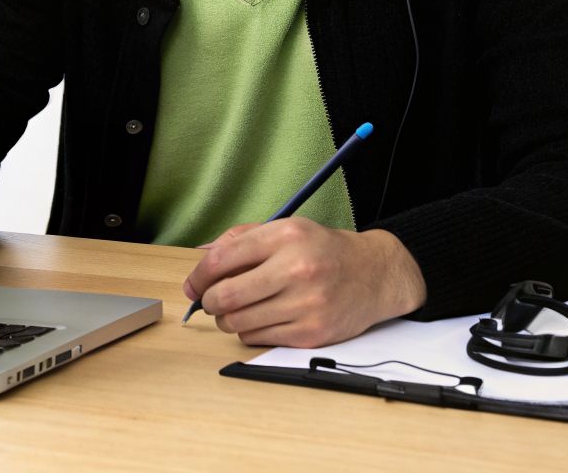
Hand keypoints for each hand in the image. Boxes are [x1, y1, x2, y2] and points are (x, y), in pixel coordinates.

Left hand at [182, 219, 426, 347]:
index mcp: (286, 236)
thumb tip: (200, 261)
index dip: (198, 276)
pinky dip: (249, 332)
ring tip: (235, 310)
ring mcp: (306, 304)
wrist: (374, 274)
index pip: (222, 259)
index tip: (193, 285)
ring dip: (227, 319)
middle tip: (211, 301)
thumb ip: (240, 240)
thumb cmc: (322, 251)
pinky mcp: (312, 333)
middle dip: (209, 302)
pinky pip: (259, 338)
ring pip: (239, 322)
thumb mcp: (285, 229)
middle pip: (226, 296)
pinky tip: (260, 319)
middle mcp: (297, 269)